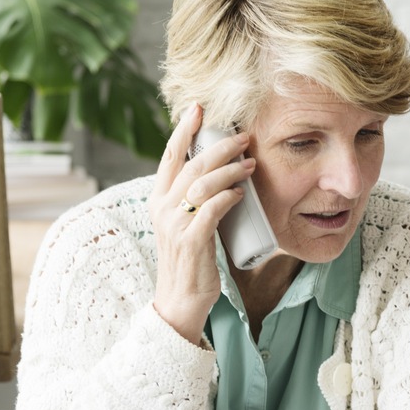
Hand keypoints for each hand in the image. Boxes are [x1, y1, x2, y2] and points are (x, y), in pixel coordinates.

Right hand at [148, 103, 255, 343]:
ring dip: (229, 170)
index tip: (199, 108)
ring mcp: (175, 224)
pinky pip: (211, 210)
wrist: (180, 300)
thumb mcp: (185, 224)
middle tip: (244, 137)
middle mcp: (163, 208)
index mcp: (158, 200)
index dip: (183, 130)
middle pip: (190, 164)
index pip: (169, 156)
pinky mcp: (192, 241)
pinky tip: (241, 193)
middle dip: (219, 146)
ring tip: (251, 164)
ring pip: (202, 183)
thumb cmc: (189, 261)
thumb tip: (219, 174)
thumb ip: (194, 200)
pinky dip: (227, 197)